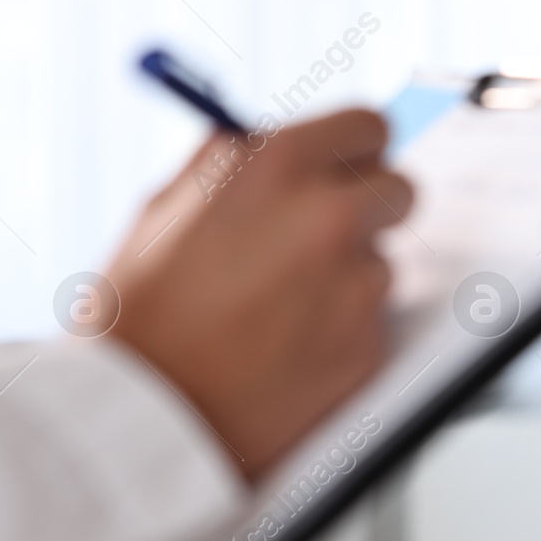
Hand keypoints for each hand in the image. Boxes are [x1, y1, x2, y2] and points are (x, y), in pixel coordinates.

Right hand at [101, 108, 415, 482]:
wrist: (145, 414)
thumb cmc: (141, 316)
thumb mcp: (166, 207)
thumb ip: (233, 167)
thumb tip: (271, 143)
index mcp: (278, 164)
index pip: (368, 127)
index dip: (357, 152)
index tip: (351, 168)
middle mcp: (330, 216)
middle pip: (400, 191)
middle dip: (370, 210)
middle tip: (330, 237)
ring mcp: (357, 285)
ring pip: (382, 265)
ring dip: (348, 280)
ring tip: (278, 313)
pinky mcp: (370, 346)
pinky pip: (372, 326)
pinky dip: (343, 336)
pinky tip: (288, 353)